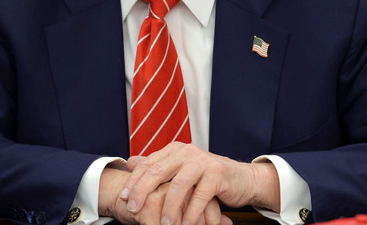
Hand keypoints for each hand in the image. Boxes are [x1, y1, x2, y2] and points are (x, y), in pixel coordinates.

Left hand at [119, 142, 279, 224]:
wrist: (242, 179)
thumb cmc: (208, 178)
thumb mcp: (181, 170)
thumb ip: (158, 166)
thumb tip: (131, 162)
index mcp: (176, 150)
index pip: (149, 164)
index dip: (135, 181)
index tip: (123, 198)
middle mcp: (188, 152)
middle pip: (159, 171)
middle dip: (143, 191)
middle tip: (133, 209)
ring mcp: (203, 162)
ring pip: (179, 184)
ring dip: (169, 206)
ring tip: (162, 223)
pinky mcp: (217, 174)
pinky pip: (200, 195)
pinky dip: (191, 211)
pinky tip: (185, 224)